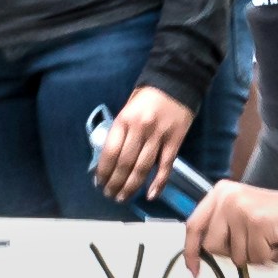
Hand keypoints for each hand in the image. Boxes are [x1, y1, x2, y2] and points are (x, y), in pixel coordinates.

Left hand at [91, 86, 195, 204]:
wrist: (177, 80)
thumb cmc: (148, 95)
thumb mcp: (127, 108)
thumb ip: (121, 131)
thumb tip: (111, 159)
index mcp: (124, 120)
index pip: (110, 152)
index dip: (104, 171)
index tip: (99, 183)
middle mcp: (140, 129)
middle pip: (125, 164)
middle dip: (116, 183)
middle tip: (110, 195)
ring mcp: (158, 136)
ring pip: (143, 168)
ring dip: (132, 186)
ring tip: (123, 197)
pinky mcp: (175, 141)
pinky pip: (165, 166)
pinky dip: (158, 183)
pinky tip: (150, 195)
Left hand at [182, 175, 277, 270]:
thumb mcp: (243, 217)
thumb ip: (222, 228)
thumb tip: (196, 262)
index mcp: (220, 193)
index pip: (193, 225)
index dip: (191, 251)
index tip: (194, 272)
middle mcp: (227, 197)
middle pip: (212, 246)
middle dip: (233, 254)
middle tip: (256, 243)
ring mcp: (242, 208)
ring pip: (236, 255)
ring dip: (256, 255)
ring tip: (270, 240)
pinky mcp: (258, 221)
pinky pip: (256, 256)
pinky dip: (270, 256)